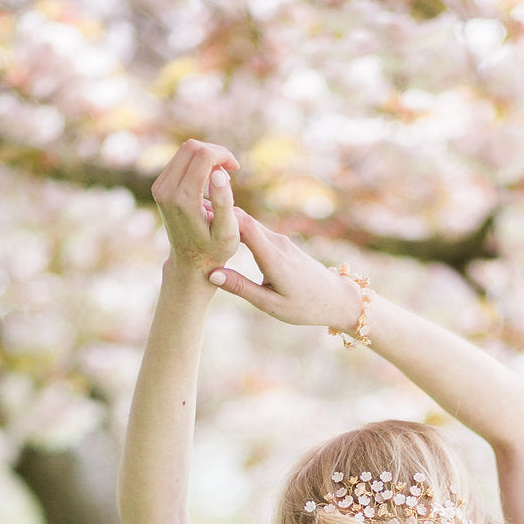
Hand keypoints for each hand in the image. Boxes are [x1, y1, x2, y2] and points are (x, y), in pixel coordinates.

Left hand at [152, 139, 240, 271]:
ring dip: (206, 157)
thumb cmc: (215, 250)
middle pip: (192, 147)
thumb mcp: (227, 233)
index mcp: (184, 199)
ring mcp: (159, 188)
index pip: (203, 154)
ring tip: (221, 178)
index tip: (235, 168)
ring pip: (185, 151)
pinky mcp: (159, 186)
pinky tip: (208, 181)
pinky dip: (197, 163)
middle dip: (215, 152)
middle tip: (230, 170)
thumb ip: (224, 202)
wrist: (190, 263)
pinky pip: (179, 160)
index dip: (223, 155)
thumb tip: (218, 172)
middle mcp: (166, 190)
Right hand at [208, 212, 363, 331]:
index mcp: (274, 258)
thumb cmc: (305, 307)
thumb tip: (211, 274)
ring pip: (248, 224)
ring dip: (225, 222)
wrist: (335, 298)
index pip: (243, 227)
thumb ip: (241, 288)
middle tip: (188, 216)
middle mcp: (277, 243)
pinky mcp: (281, 243)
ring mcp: (280, 240)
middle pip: (243, 220)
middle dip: (218, 216)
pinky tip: (221, 233)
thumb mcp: (271, 305)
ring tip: (199, 223)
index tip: (195, 215)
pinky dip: (237, 229)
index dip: (220, 217)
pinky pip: (255, 230)